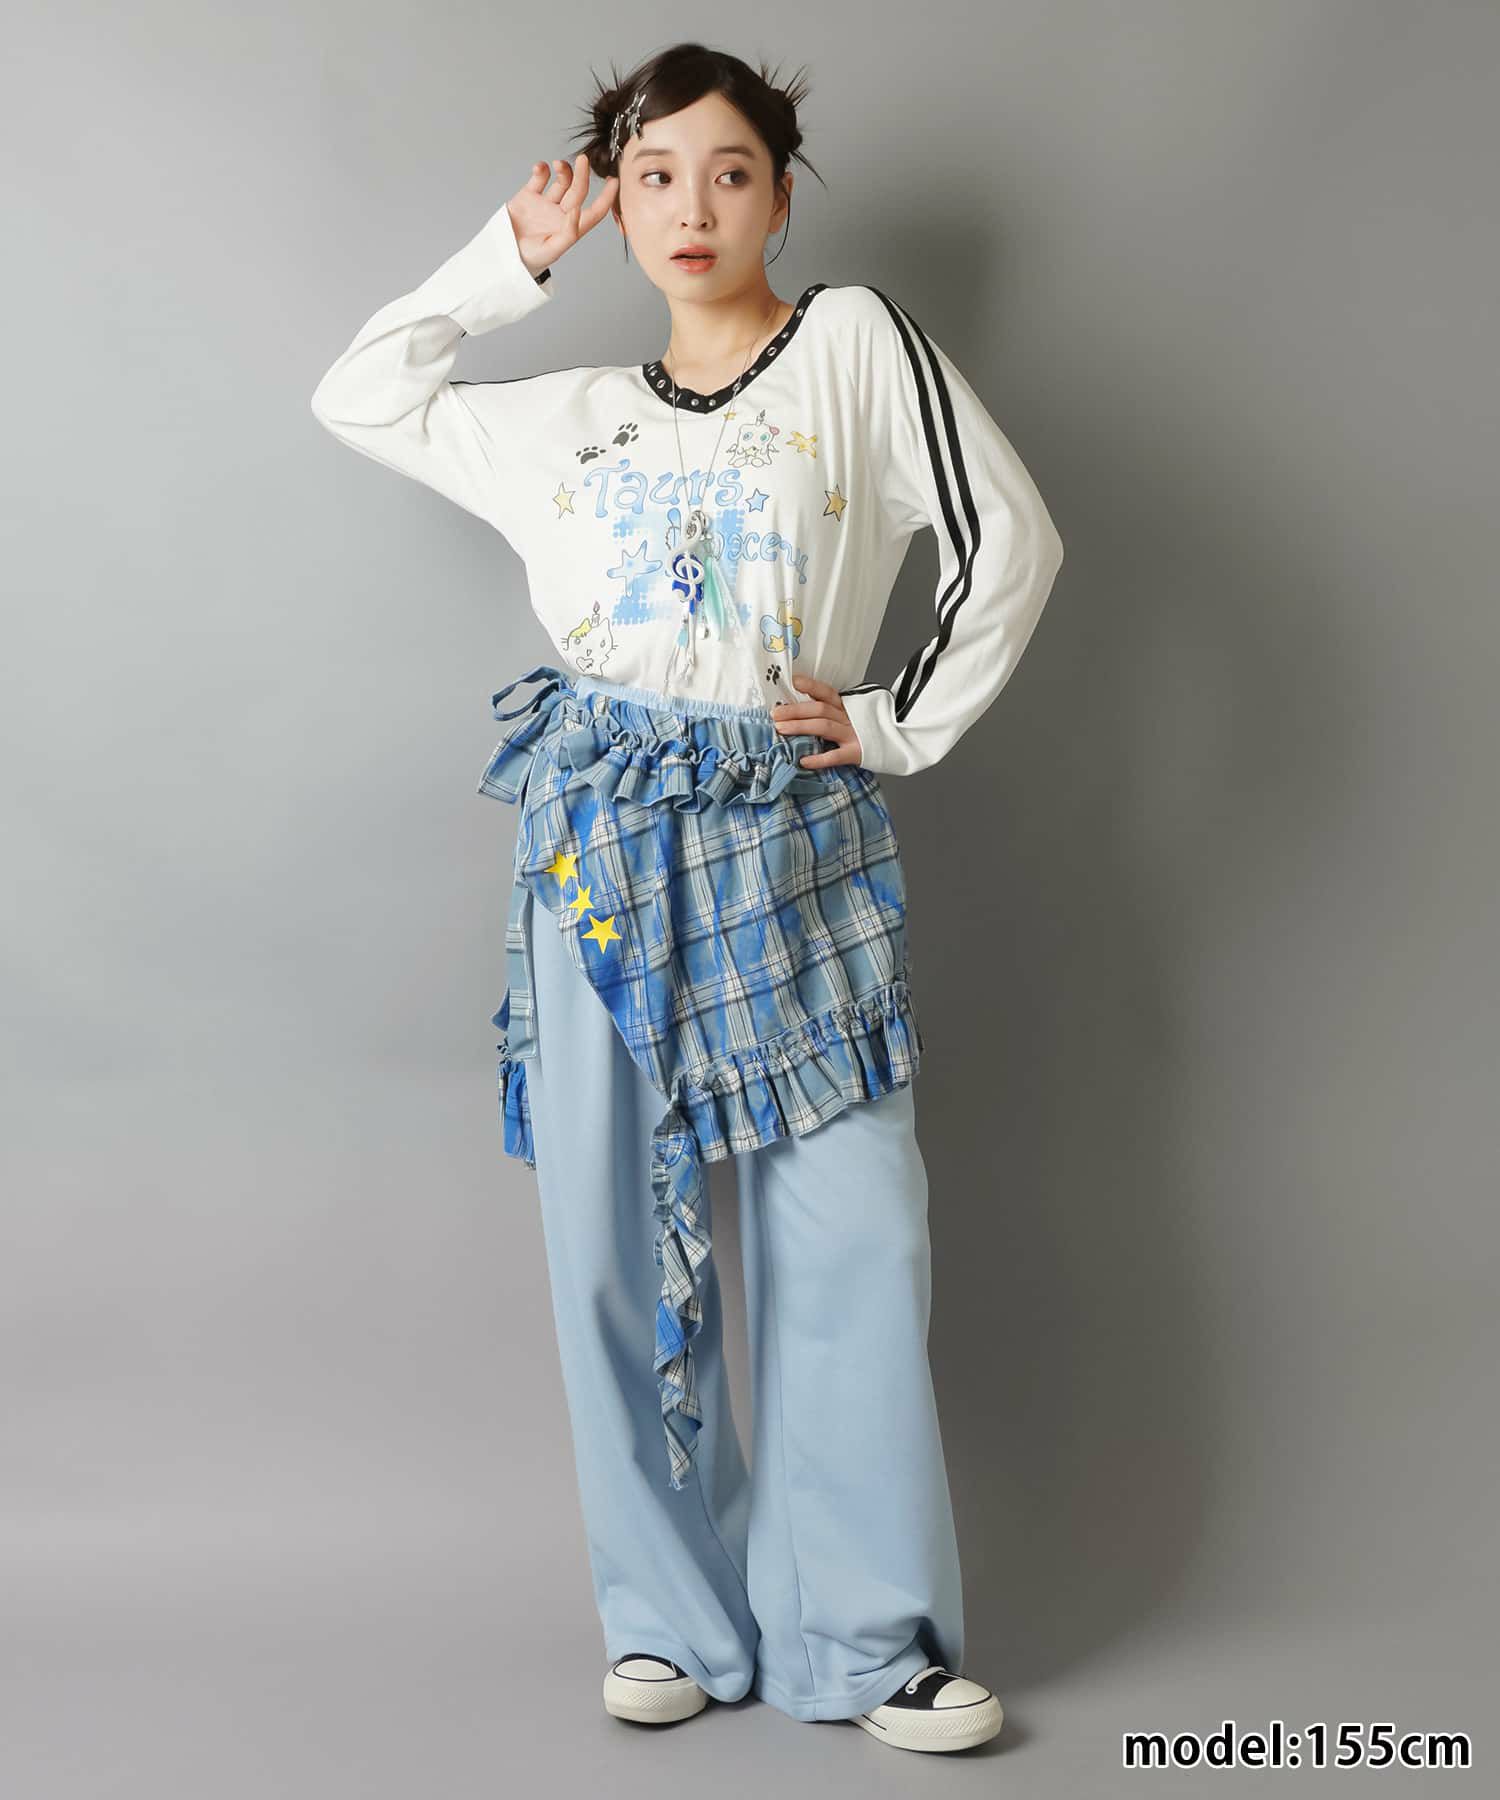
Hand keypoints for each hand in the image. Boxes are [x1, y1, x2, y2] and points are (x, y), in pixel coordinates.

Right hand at [507, 154, 618, 279]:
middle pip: (578, 191)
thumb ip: (568, 233)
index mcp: (571, 228)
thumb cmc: (529, 259)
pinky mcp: (529, 195)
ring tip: (557, 165)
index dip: (606, 198)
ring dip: (563, 170)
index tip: (614, 181)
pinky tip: (540, 168)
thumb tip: (578, 211)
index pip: (595, 212)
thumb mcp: (551, 251)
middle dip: (582, 174)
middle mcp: (561, 214)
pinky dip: (541, 169)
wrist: (502, 254)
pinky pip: (540, 177)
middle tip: (583, 159)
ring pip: (561, 181)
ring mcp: (546, 203)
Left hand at [770, 675, 864, 769]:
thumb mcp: (850, 716)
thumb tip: (798, 710)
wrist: (893, 745)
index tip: (793, 681)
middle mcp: (848, 718)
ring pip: (824, 727)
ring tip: (781, 729)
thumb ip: (830, 712)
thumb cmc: (865, 731)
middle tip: (775, 714)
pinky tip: (803, 761)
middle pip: (820, 709)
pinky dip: (819, 759)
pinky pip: (835, 756)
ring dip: (800, 727)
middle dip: (795, 710)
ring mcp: (853, 735)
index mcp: (846, 706)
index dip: (810, 686)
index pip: (826, 692)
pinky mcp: (856, 753)